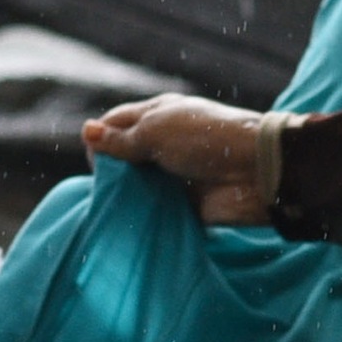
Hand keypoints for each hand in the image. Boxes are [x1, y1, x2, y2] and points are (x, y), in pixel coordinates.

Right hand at [82, 95, 271, 225]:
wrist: (256, 172)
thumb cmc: (206, 140)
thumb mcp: (157, 132)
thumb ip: (121, 139)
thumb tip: (86, 132)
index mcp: (157, 116)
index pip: (115, 123)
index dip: (99, 139)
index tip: (95, 161)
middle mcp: (163, 143)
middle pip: (123, 157)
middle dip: (110, 171)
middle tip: (106, 187)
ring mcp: (173, 174)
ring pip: (137, 185)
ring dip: (125, 196)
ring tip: (114, 208)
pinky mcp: (183, 204)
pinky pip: (155, 210)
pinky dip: (143, 216)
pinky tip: (129, 225)